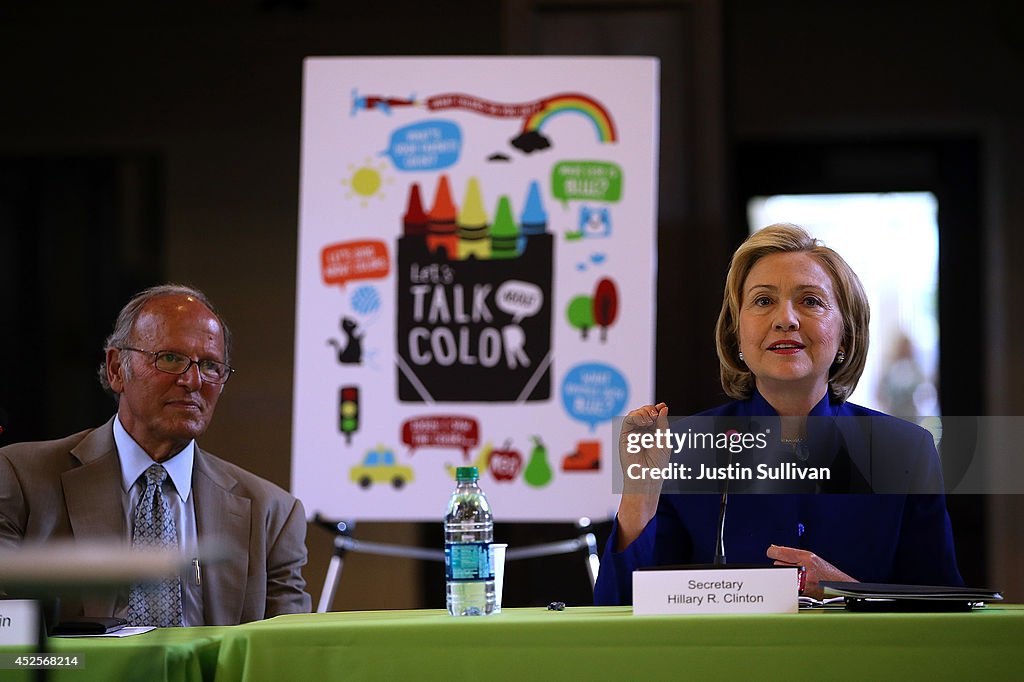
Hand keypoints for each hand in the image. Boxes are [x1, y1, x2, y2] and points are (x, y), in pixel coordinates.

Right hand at [615, 403, 669, 549]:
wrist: (647, 478)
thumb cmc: (657, 464)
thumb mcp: (664, 441)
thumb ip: (662, 424)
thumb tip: (662, 407)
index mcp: (652, 434)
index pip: (653, 416)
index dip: (656, 408)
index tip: (662, 406)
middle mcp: (642, 433)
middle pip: (643, 412)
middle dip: (650, 409)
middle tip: (655, 415)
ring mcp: (632, 434)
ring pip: (634, 413)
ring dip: (643, 412)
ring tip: (650, 420)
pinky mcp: (624, 436)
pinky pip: (628, 420)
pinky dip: (636, 416)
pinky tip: (644, 422)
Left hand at [766, 544, 856, 599]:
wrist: (839, 587)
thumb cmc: (827, 573)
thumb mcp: (811, 557)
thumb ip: (793, 553)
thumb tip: (774, 549)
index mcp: (806, 557)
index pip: (778, 552)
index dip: (773, 552)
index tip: (772, 553)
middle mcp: (804, 568)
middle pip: (777, 565)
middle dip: (782, 566)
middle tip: (792, 568)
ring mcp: (802, 582)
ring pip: (780, 576)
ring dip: (784, 577)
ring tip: (796, 577)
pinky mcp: (802, 593)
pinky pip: (786, 587)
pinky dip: (788, 586)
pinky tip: (798, 585)